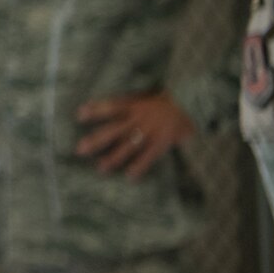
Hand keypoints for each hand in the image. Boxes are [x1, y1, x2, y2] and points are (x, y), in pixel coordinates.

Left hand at [74, 90, 194, 180]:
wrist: (194, 101)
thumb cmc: (171, 99)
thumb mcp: (151, 96)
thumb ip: (134, 102)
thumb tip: (114, 107)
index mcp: (136, 104)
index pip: (112, 106)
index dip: (95, 110)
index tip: (79, 115)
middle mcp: (139, 118)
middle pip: (113, 130)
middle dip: (96, 140)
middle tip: (80, 150)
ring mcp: (150, 130)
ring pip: (127, 145)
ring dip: (114, 157)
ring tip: (101, 168)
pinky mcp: (162, 141)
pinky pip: (149, 155)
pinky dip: (139, 166)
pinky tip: (130, 177)